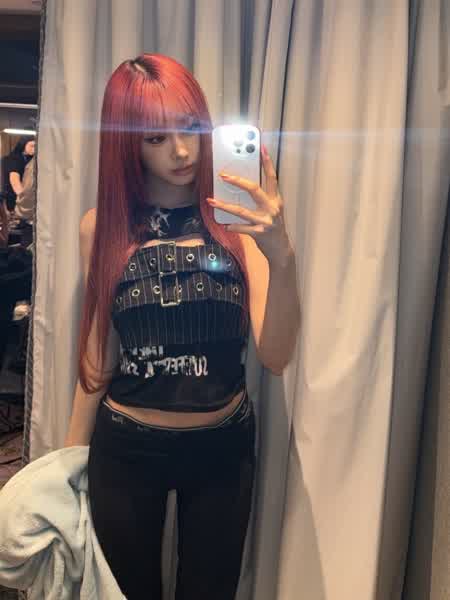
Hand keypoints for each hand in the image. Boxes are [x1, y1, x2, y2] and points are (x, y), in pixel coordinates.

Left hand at [206, 145, 291, 264]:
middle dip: (237, 181)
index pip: (272, 178)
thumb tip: (242, 185)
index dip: (267, 163)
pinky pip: (241, 228)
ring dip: (224, 205)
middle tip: (223, 175)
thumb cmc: (273, 226)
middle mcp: (272, 208)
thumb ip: (261, 198)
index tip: (261, 148)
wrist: (280, 249)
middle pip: (254, 189)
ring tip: (211, 201)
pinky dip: (233, 226)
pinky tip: (226, 225)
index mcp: (276, 199)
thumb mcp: (271, 209)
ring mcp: (265, 221)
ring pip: (241, 210)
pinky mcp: (259, 234)